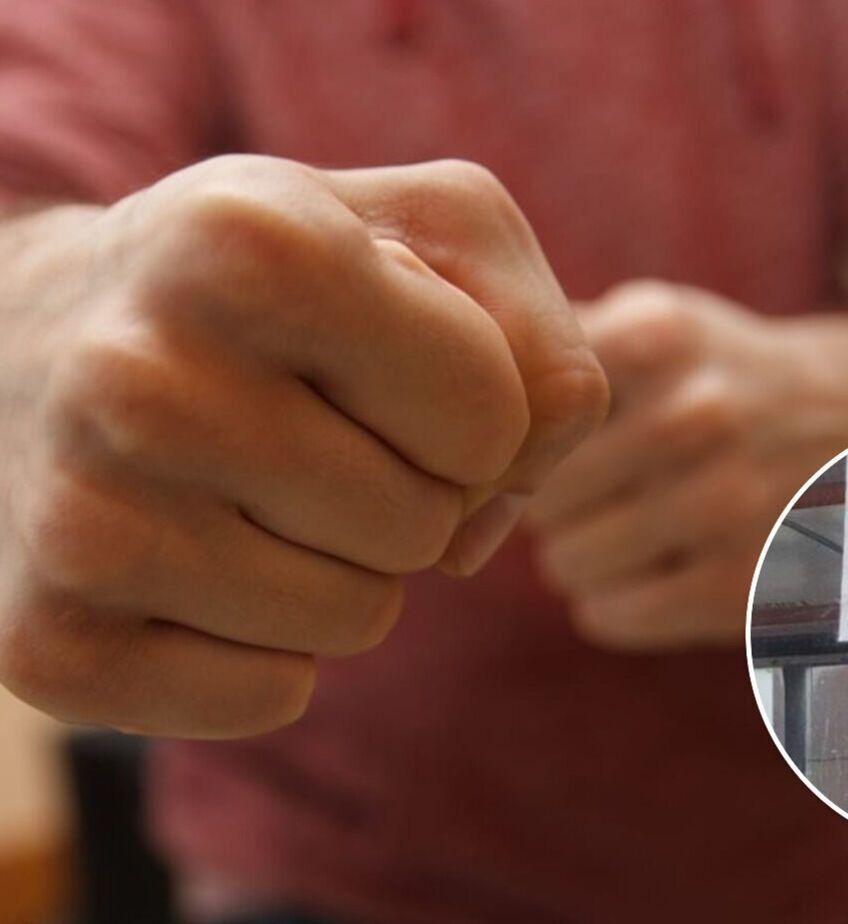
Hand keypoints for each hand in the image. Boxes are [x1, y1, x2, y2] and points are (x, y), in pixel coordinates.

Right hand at [0, 155, 608, 736]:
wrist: (26, 338)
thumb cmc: (280, 286)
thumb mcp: (431, 240)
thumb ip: (542, 340)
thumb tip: (507, 497)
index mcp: (252, 242)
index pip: (496, 416)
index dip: (477, 412)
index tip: (389, 369)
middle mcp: (141, 376)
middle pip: (429, 527)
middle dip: (409, 492)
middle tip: (306, 432)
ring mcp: (80, 517)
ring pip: (358, 622)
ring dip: (342, 572)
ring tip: (245, 489)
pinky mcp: (48, 642)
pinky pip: (269, 697)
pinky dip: (263, 648)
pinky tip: (189, 562)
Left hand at [527, 281, 847, 650]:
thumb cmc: (726, 378)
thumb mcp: (658, 323)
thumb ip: (547, 341)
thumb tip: (426, 382)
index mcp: (659, 335)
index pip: (513, 417)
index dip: (506, 440)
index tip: (524, 450)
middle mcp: (697, 415)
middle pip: (533, 496)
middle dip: (545, 503)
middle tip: (594, 490)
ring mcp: (728, 505)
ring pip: (564, 563)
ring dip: (580, 555)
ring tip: (628, 527)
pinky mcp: (746, 585)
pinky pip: (610, 615)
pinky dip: (617, 602)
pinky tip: (656, 570)